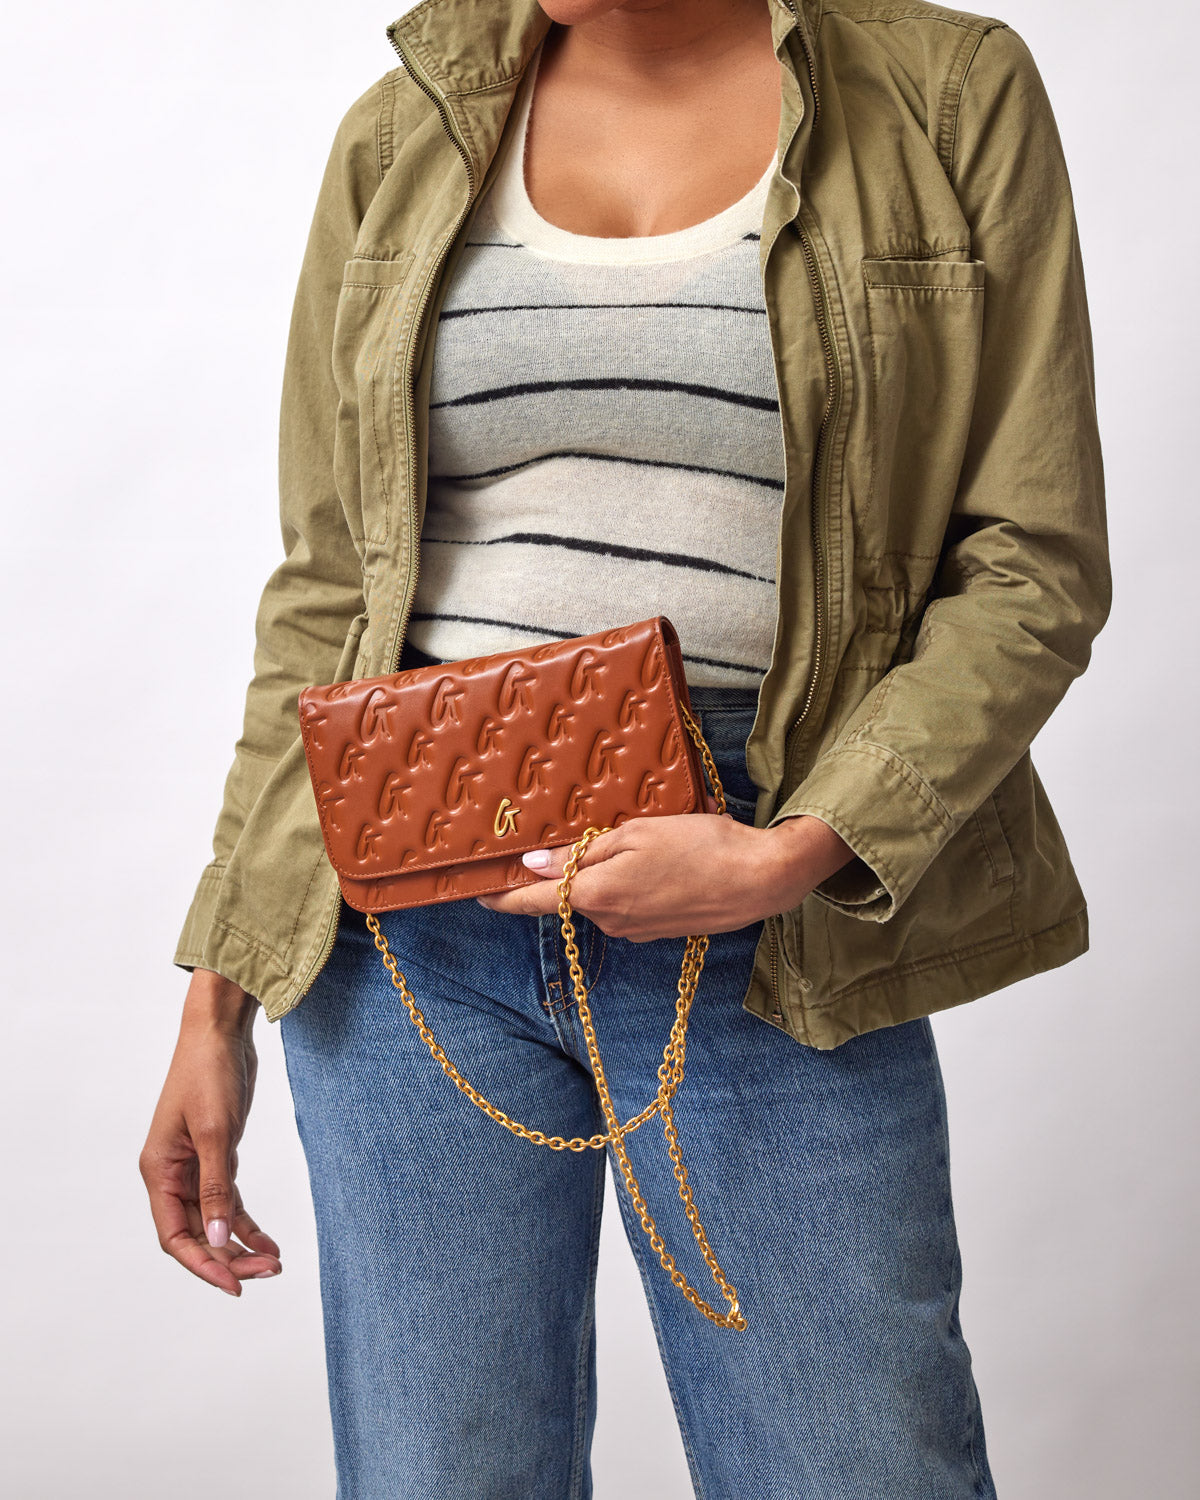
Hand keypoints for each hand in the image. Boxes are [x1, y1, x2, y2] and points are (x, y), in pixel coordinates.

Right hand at [139, 970, 281, 1296]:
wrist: (221, 1033)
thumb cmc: (209, 1074)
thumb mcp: (216, 1133)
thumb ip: (218, 1187)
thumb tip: (221, 1238)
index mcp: (160, 1171)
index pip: (175, 1236)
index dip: (203, 1264)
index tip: (234, 1285)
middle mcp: (173, 1174)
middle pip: (197, 1233)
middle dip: (229, 1257)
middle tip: (267, 1273)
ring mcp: (195, 1166)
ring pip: (216, 1220)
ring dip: (242, 1244)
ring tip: (275, 1265)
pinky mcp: (218, 1155)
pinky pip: (229, 1200)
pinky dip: (248, 1222)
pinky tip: (269, 1241)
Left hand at [475, 796, 856, 940]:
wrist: (760, 879)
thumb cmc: (699, 847)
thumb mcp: (634, 834)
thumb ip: (582, 853)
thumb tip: (533, 864)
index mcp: (596, 895)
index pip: (531, 901)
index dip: (500, 897)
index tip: (475, 894)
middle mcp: (609, 920)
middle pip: (568, 896)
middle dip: (563, 873)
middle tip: (558, 841)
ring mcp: (635, 930)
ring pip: (601, 898)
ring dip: (603, 875)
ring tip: (630, 840)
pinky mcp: (658, 930)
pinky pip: (628, 904)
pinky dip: (630, 884)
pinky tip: (656, 861)